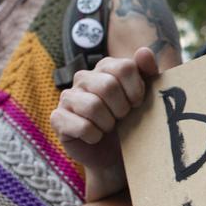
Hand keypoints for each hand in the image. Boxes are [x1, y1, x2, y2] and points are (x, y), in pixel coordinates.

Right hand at [51, 47, 158, 198]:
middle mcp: (83, 77)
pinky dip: (94, 136)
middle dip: (122, 109)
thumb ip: (148, 72)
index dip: (136, 90)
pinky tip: (95, 137)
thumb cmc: (132, 121)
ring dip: (108, 123)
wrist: (115, 155)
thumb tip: (143, 51)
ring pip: (93, 106)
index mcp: (106, 67)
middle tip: (121, 118)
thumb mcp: (146, 96)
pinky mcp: (57, 118)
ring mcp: (68, 97)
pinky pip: (80, 126)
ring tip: (108, 127)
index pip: (125, 68)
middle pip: (108, 86)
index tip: (136, 104)